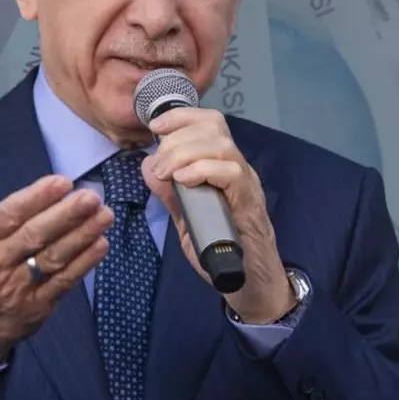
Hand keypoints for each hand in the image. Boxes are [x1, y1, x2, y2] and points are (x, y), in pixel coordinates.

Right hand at [0, 130, 113, 364]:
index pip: (9, 214)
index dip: (35, 198)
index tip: (62, 181)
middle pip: (34, 236)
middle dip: (65, 216)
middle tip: (93, 196)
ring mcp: (16, 286)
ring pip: (52, 258)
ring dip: (82, 236)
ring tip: (105, 215)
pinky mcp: (36, 307)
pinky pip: (62, 282)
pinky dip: (84, 264)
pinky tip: (102, 244)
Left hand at [141, 107, 294, 323]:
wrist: (249, 283)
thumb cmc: (220, 250)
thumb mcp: (187, 218)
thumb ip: (171, 194)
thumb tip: (149, 166)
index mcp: (223, 167)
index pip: (209, 124)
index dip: (182, 117)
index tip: (156, 126)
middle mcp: (238, 169)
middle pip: (214, 128)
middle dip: (177, 139)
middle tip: (159, 166)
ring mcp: (246, 184)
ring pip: (221, 146)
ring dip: (186, 154)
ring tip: (168, 174)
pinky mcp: (249, 203)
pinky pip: (231, 173)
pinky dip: (204, 170)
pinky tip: (185, 181)